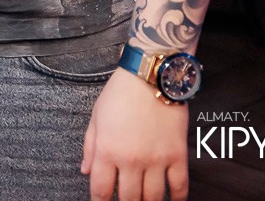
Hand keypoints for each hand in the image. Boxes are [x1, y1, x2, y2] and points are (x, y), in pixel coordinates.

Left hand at [82, 68, 190, 200]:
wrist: (150, 76)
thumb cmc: (120, 93)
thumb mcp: (96, 117)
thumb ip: (89, 147)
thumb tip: (85, 171)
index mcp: (107, 150)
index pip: (101, 190)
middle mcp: (130, 160)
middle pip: (128, 199)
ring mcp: (156, 160)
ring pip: (153, 198)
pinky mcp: (177, 155)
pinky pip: (179, 186)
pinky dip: (177, 199)